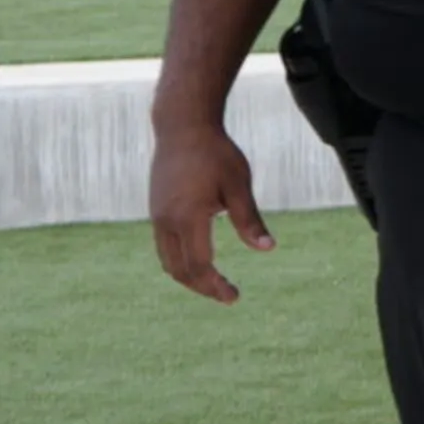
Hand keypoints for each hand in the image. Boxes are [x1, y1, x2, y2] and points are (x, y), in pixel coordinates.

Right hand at [150, 115, 271, 304]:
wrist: (183, 127)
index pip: (199, 265)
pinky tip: (199, 259)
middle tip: (227, 295)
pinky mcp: (156, 209)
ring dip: (189, 277)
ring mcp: (157, 216)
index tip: (234, 297)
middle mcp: (166, 221)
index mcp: (187, 217)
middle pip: (179, 270)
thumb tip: (268, 249)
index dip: (215, 286)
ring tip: (213, 283)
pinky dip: (180, 261)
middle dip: (202, 287)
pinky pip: (164, 247)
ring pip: (167, 261)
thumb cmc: (216, 154)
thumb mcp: (238, 185)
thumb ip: (249, 220)